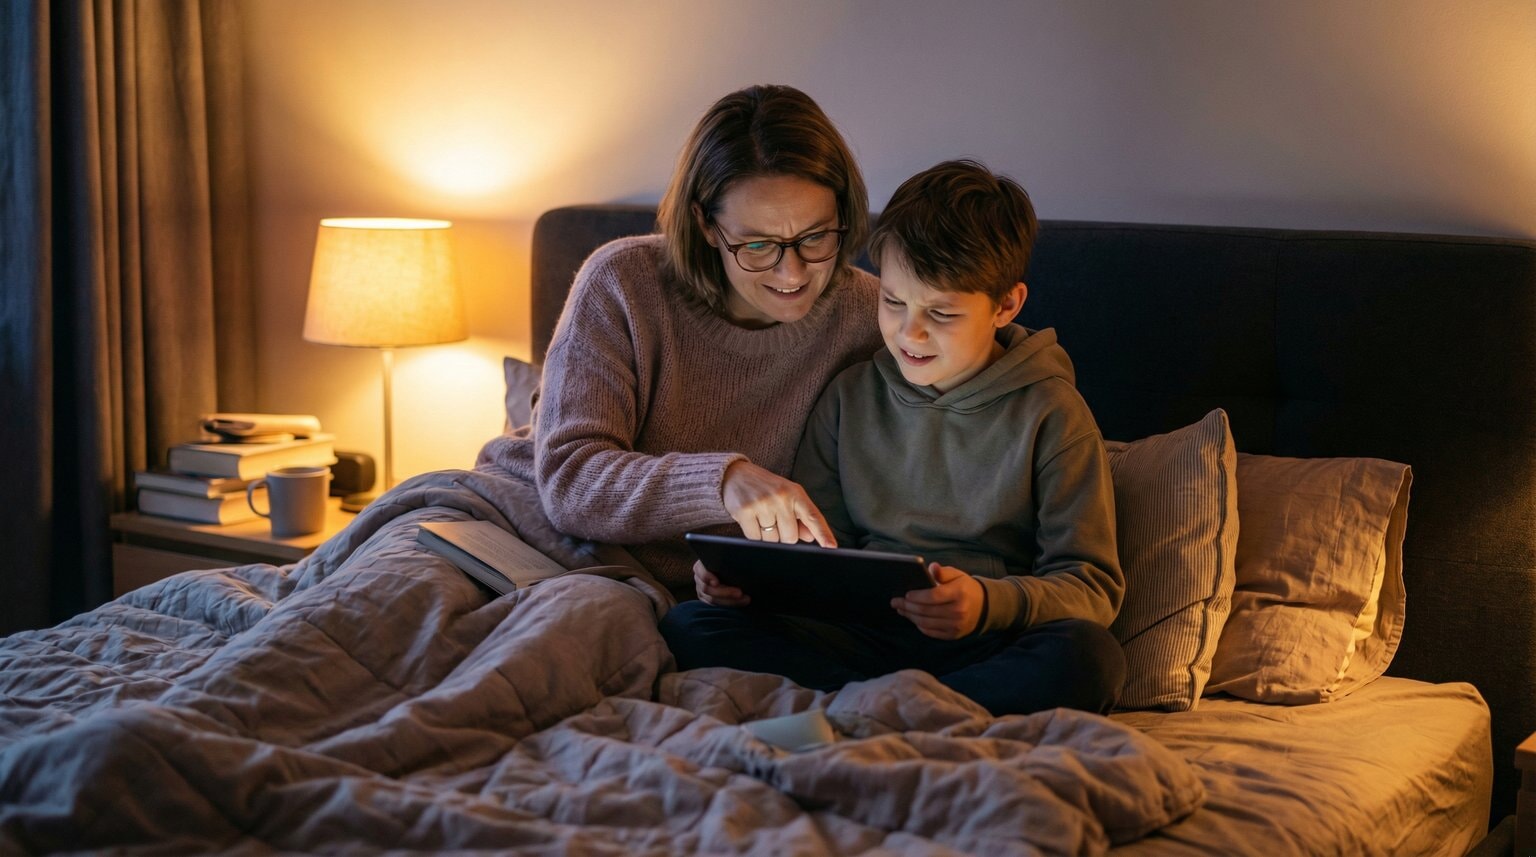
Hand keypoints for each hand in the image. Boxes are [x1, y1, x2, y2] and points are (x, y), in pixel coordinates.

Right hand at [693, 559, 749, 607]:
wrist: (732, 565)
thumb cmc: (731, 557)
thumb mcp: (729, 555)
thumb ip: (730, 556)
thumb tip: (739, 556)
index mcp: (701, 565)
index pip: (701, 571)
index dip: (707, 577)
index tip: (716, 582)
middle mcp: (699, 578)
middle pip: (707, 589)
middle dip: (725, 592)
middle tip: (740, 593)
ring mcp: (701, 590)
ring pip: (712, 599)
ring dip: (730, 600)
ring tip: (746, 599)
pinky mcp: (707, 599)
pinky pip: (716, 605)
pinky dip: (729, 605)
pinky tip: (741, 602)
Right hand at [721, 460, 836, 546]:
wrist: (735, 475)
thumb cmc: (766, 488)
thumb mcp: (787, 496)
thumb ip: (801, 517)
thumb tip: (810, 537)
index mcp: (795, 493)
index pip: (813, 516)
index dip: (823, 533)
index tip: (831, 546)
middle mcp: (781, 497)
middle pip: (790, 537)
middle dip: (783, 535)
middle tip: (774, 519)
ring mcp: (762, 504)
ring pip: (772, 540)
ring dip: (767, 535)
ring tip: (761, 516)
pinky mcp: (745, 511)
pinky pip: (755, 538)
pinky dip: (754, 534)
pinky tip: (751, 519)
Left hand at [892, 563, 983, 639]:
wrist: (985, 607)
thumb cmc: (966, 588)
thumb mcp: (958, 575)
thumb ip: (943, 572)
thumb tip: (932, 567)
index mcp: (959, 593)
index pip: (933, 596)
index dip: (917, 596)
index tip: (906, 594)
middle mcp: (958, 611)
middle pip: (926, 611)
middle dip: (908, 606)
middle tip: (895, 601)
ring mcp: (956, 625)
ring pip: (926, 623)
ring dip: (910, 616)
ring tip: (901, 609)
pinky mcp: (953, 635)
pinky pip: (931, 632)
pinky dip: (919, 625)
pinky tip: (912, 617)